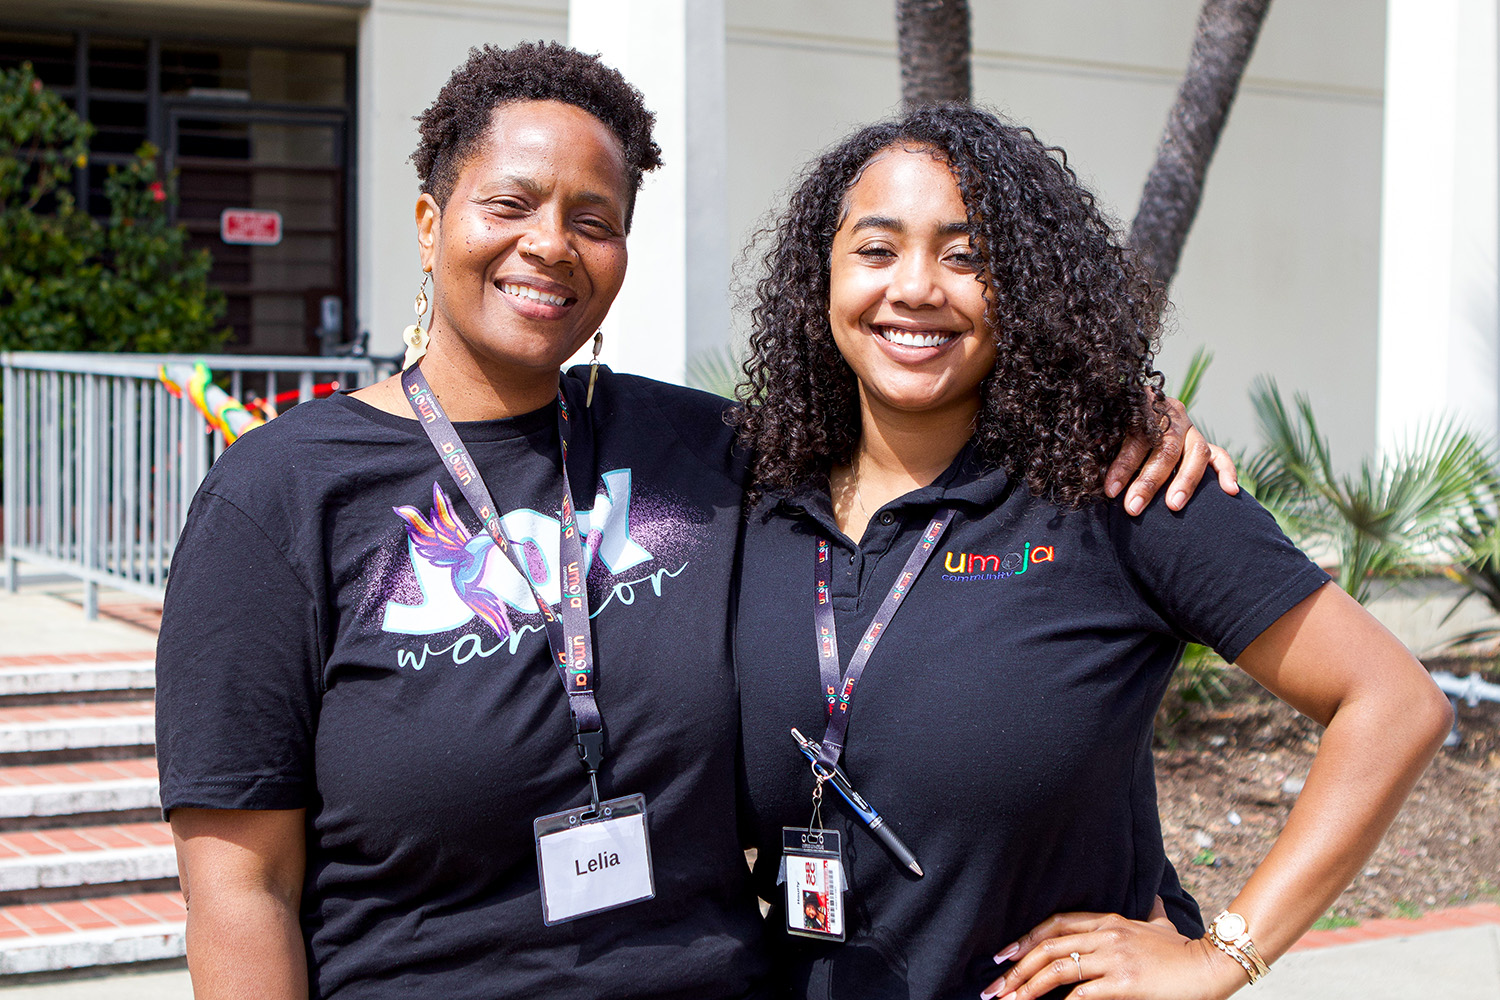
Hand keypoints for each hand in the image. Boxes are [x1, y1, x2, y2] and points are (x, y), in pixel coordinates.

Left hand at [981, 906, 1247, 999]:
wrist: (1211, 966)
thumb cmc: (1184, 949)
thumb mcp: (1161, 922)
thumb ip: (1151, 911)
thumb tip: (1154, 897)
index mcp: (1108, 920)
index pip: (1055, 924)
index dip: (1025, 938)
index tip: (1002, 954)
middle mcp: (1105, 935)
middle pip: (1047, 947)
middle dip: (1016, 968)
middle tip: (994, 987)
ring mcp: (1114, 958)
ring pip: (1057, 970)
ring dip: (1028, 988)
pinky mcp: (1124, 982)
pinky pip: (1082, 994)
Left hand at [1105, 397, 1238, 515]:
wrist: (1134, 409)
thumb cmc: (1113, 427)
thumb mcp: (1106, 429)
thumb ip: (1102, 442)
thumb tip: (1090, 458)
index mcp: (1145, 407)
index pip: (1137, 437)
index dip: (1124, 465)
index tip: (1110, 490)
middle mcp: (1172, 416)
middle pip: (1166, 448)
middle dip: (1149, 481)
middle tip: (1133, 507)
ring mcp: (1192, 430)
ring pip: (1196, 452)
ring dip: (1185, 481)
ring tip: (1173, 506)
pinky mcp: (1204, 443)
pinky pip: (1220, 456)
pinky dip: (1227, 472)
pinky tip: (1230, 491)